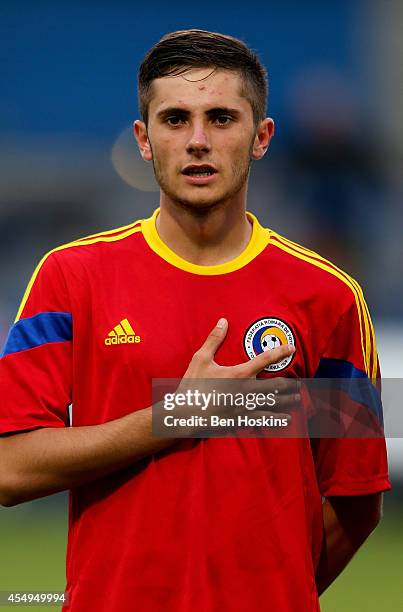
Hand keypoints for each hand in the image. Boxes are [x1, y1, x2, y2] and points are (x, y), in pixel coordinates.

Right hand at [169, 318, 298, 433]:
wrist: (186, 413)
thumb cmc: (193, 385)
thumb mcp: (201, 358)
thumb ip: (214, 339)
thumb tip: (223, 321)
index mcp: (240, 373)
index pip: (265, 359)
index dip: (280, 352)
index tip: (292, 348)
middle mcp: (247, 389)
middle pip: (276, 385)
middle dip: (290, 384)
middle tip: (300, 383)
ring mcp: (246, 405)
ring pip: (273, 402)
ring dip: (287, 400)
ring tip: (298, 398)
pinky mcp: (241, 418)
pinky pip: (263, 418)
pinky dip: (277, 418)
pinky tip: (287, 419)